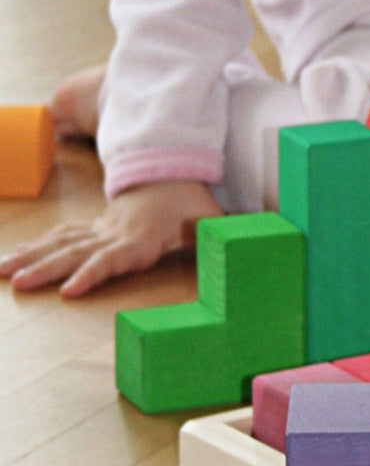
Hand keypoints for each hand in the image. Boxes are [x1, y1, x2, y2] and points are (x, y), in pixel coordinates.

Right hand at [0, 180, 221, 297]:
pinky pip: (63, 237)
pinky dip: (37, 247)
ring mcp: (102, 230)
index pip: (113, 257)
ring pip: (62, 243)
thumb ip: (220, 235)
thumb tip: (248, 240)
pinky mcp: (95, 228)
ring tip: (2, 272)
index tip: (69, 290)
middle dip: (47, 269)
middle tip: (18, 283)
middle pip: (77, 252)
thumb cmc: (194, 206)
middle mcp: (116, 234)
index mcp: (142, 238)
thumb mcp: (211, 221)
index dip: (92, 273)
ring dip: (32, 258)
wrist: (177, 174)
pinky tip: (14, 257)